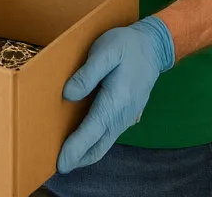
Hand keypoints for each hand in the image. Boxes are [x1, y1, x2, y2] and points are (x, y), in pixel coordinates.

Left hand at [57, 15, 174, 172]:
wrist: (153, 47)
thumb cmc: (126, 46)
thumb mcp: (105, 51)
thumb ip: (87, 74)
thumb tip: (69, 94)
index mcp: (116, 99)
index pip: (93, 129)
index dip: (76, 148)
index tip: (61, 163)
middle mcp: (123, 114)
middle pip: (99, 144)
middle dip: (79, 157)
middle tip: (58, 166)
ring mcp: (127, 116)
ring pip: (105, 142)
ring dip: (86, 153)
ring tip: (66, 157)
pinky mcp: (126, 114)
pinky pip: (109, 135)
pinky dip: (95, 143)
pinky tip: (83, 142)